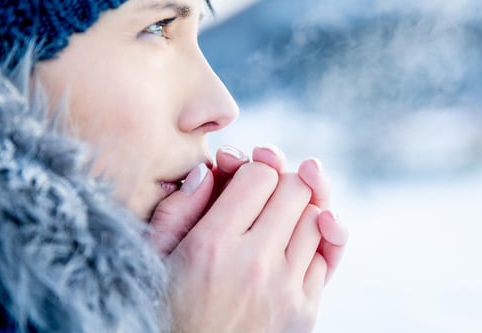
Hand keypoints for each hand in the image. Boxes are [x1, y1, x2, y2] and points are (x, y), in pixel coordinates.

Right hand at [167, 158, 324, 331]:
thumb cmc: (164, 311)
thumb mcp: (154, 258)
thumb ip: (177, 209)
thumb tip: (210, 170)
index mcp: (211, 246)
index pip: (261, 175)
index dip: (254, 170)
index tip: (243, 182)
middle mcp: (254, 264)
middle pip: (297, 189)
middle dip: (282, 182)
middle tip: (266, 193)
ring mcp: (286, 290)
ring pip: (317, 218)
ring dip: (300, 210)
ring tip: (278, 219)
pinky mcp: (305, 311)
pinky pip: (327, 255)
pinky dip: (314, 242)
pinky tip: (293, 246)